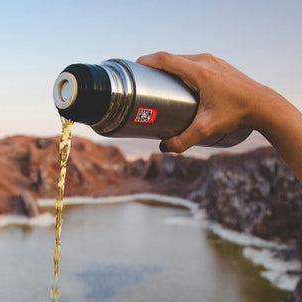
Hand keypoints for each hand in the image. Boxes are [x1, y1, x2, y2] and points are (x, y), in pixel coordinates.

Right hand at [136, 52, 265, 151]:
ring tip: (157, 82)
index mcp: (199, 71)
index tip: (135, 67)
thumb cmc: (236, 114)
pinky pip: (193, 62)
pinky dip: (181, 68)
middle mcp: (205, 61)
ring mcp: (213, 61)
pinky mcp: (218, 66)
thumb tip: (165, 148)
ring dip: (168, 67)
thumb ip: (184, 140)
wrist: (262, 105)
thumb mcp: (207, 129)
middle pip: (172, 58)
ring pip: (183, 59)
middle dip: (155, 66)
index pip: (167, 59)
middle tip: (142, 81)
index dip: (148, 61)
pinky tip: (179, 82)